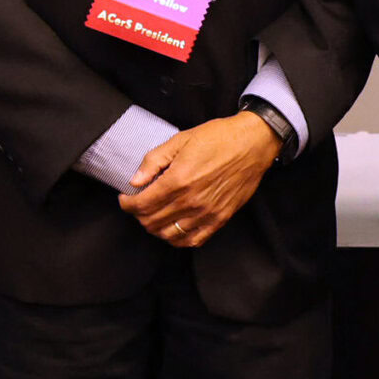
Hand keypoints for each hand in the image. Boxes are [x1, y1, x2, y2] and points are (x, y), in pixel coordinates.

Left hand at [119, 113, 280, 247]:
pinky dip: (178, 239)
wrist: (253, 144)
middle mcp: (190, 201)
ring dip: (156, 228)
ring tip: (154, 216)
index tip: (125, 198)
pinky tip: (174, 229)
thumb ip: (154, 161)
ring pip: (169, 235)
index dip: (127, 204)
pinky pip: (193, 240)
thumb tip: (135, 181)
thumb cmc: (218, 138)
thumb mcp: (180, 140)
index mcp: (177, 180)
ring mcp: (206, 213)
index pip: (141, 205)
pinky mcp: (220, 219)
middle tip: (139, 204)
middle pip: (151, 222)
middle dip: (139, 215)